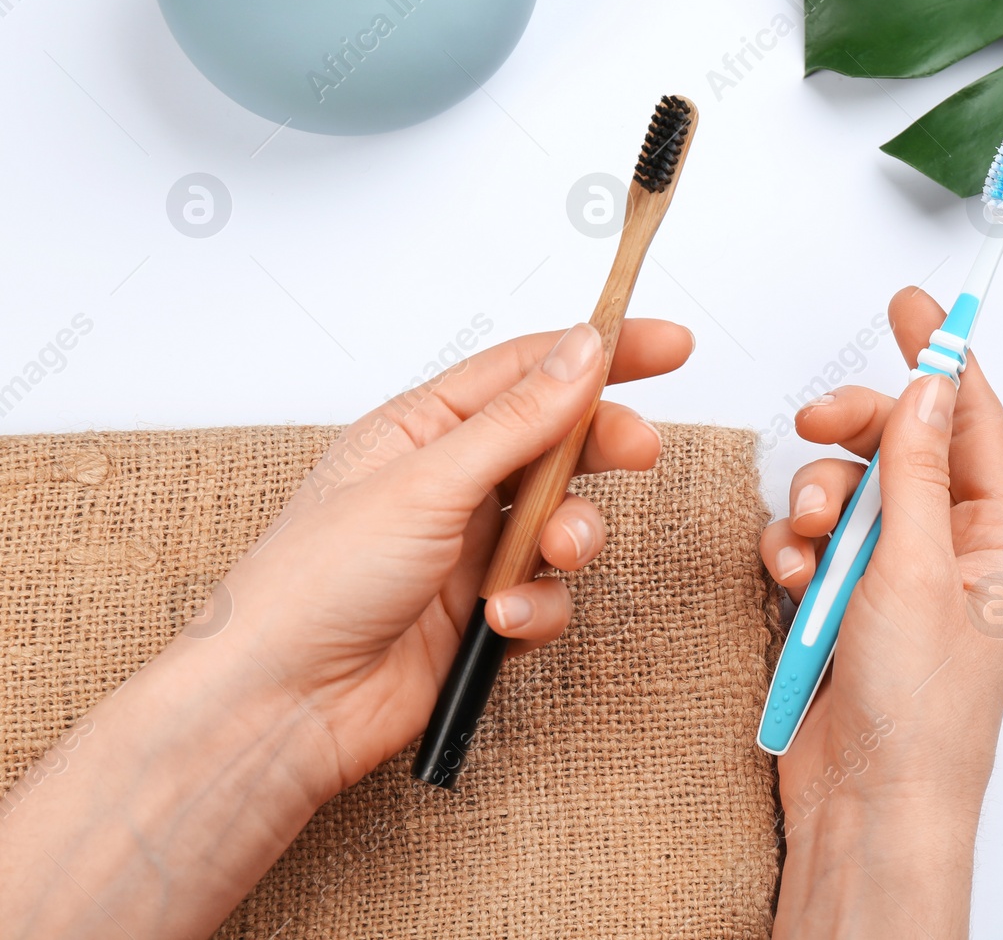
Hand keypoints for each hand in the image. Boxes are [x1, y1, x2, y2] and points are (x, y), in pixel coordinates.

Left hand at [0, 319, 692, 939]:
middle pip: (558, 442)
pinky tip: (501, 622)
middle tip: (641, 451)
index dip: (602, 351)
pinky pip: (549, 596)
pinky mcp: (483, 614)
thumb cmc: (316, 584)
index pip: (527, 369)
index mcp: (422, 429)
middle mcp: (451, 483)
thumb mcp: (427, 482)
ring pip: (565, 522)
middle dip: (603, 448)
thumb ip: (518, 419)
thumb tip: (583, 351)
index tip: (669, 345)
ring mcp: (469, 550)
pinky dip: (538, 608)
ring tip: (552, 553)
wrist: (284, 706)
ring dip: (572, 537)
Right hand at [763, 288, 1002, 938]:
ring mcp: (892, 580)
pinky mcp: (842, 608)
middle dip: (856, 434)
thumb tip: (927, 389)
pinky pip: (809, 545)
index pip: (975, 424)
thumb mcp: (915, 571)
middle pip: (901, 449)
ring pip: (846, 495)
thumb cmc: (920, 712)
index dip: (947, 359)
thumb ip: (914, 472)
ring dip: (815, 504)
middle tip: (819, 422)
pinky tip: (790, 578)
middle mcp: (948, 552)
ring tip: (807, 543)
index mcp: (995, 539)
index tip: (915, 305)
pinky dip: (791, 550)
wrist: (868, 806)